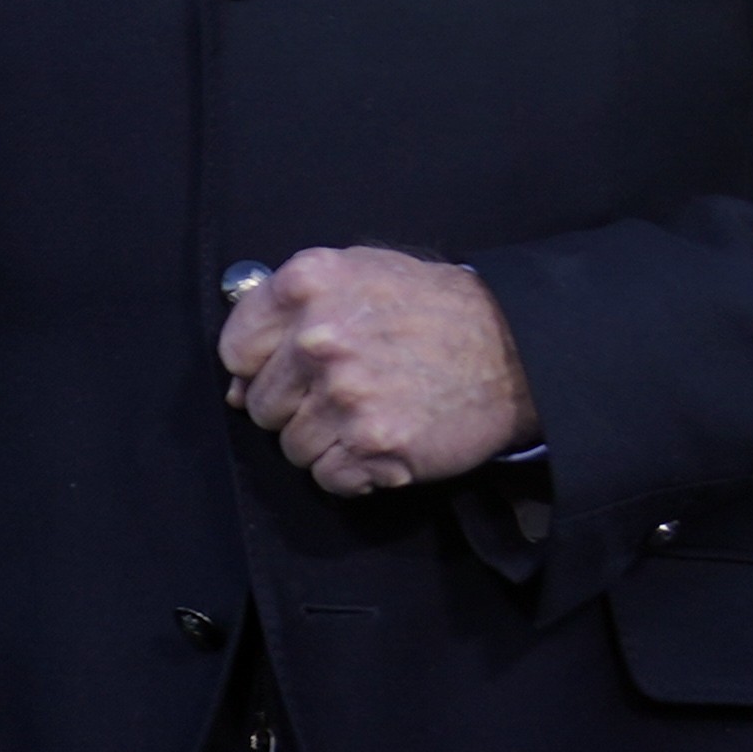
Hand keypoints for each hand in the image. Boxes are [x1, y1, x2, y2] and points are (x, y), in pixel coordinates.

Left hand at [218, 248, 532, 495]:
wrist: (517, 351)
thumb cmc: (434, 311)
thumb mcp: (358, 274)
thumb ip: (289, 311)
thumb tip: (238, 378)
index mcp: (306, 286)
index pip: (236, 350)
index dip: (260, 368)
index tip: (290, 371)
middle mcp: (318, 339)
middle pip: (260, 404)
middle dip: (297, 406)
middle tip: (348, 392)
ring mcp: (346, 395)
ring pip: (292, 446)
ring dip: (326, 441)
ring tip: (371, 414)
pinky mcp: (374, 445)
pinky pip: (328, 477)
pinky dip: (352, 471)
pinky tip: (381, 442)